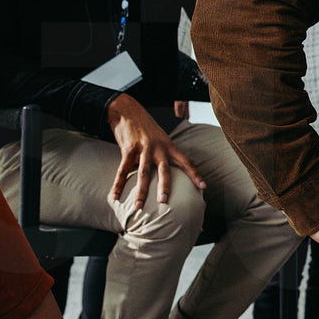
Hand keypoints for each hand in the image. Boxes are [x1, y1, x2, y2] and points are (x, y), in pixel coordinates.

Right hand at [105, 93, 205, 208]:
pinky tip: (114, 196)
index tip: (204, 187)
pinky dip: (118, 184)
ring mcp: (143, 148)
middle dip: (165, 187)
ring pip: (143, 173)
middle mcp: (159, 147)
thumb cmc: (145, 129)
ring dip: (141, 191)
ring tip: (139, 207)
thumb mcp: (160, 139)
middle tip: (164, 203)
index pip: (186, 161)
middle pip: (164, 170)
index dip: (195, 174)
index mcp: (169, 146)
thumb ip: (164, 154)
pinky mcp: (128, 148)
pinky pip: (123, 169)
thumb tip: (167, 173)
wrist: (128, 111)